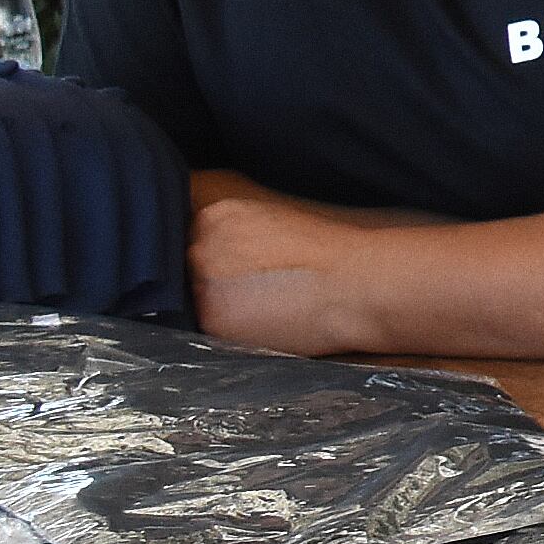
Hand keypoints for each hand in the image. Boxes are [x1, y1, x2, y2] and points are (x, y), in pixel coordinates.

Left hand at [187, 175, 371, 353]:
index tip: (239, 266)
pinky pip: (209, 329)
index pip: (190, 236)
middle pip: (188, 268)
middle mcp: (200, 245)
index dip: (214, 255)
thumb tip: (218, 258)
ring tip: (262, 306)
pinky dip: (231, 329)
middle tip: (253, 289)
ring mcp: (202, 284)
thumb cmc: (332, 255)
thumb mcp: (276, 223)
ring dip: (219, 305)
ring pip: (195, 299)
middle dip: (211, 279)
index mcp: (218, 214)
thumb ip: (236, 235)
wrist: (355, 285)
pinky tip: (264, 322)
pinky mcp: (213, 320)